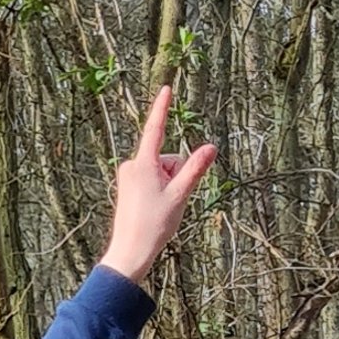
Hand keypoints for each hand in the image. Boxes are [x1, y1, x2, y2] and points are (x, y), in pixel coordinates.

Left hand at [103, 82, 217, 283]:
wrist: (130, 250)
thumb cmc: (154, 224)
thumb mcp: (180, 194)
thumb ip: (195, 168)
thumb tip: (211, 147)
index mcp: (143, 164)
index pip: (155, 129)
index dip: (162, 108)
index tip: (166, 88)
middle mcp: (132, 165)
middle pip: (168, 159)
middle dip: (176, 174)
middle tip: (170, 200)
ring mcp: (128, 175)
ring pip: (162, 170)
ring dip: (169, 184)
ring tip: (161, 207)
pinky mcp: (128, 185)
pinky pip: (153, 179)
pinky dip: (160, 189)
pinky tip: (154, 208)